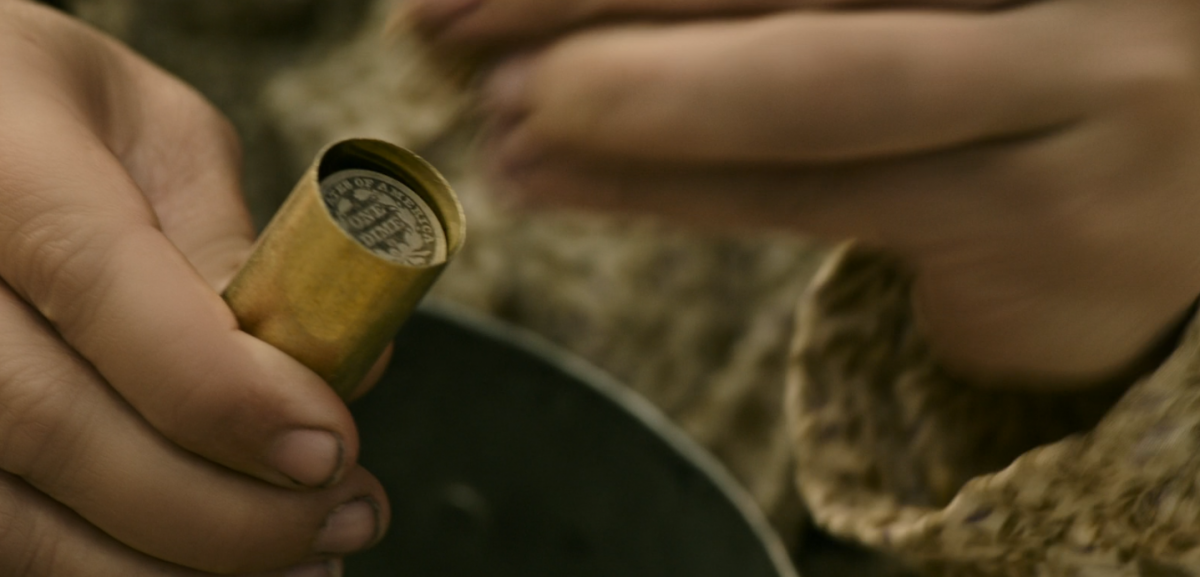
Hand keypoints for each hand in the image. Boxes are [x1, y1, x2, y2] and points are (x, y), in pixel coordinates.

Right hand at [0, 3, 386, 574]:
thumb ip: (231, 241)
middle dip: (222, 502)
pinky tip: (211, 573)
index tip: (329, 445)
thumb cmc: (56, 115)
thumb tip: (340, 369)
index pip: (100, 283)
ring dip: (178, 566)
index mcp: (0, 160)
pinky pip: (9, 538)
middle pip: (53, 423)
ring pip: (16, 517)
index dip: (221, 388)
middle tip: (346, 512)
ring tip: (310, 559)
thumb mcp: (153, 130)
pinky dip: (117, 573)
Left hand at [413, 0, 1199, 385]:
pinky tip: (551, 180)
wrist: (1170, 196)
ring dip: (619, 95)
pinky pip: (815, 198)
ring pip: (805, 80)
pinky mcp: (1037, 217)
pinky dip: (668, 190)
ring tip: (486, 112)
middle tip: (431, 17)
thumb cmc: (1011, 62)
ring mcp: (1075, 88)